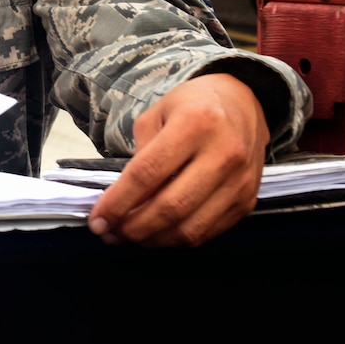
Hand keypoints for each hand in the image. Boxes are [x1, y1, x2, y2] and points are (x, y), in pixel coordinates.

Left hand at [87, 72, 265, 246]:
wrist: (245, 103)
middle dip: (133, 228)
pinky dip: (177, 239)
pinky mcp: (247, 201)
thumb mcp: (158, 112)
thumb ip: (140, 153)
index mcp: (195, 124)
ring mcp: (239, 182)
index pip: (147, 173)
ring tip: (128, 238)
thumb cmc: (193, 105)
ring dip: (153, 240)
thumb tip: (122, 199)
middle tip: (109, 234)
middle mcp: (223, 155)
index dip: (118, 202)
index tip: (97, 220)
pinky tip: (157, 235)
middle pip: (170, 207)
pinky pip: (208, 232)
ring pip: (190, 228)